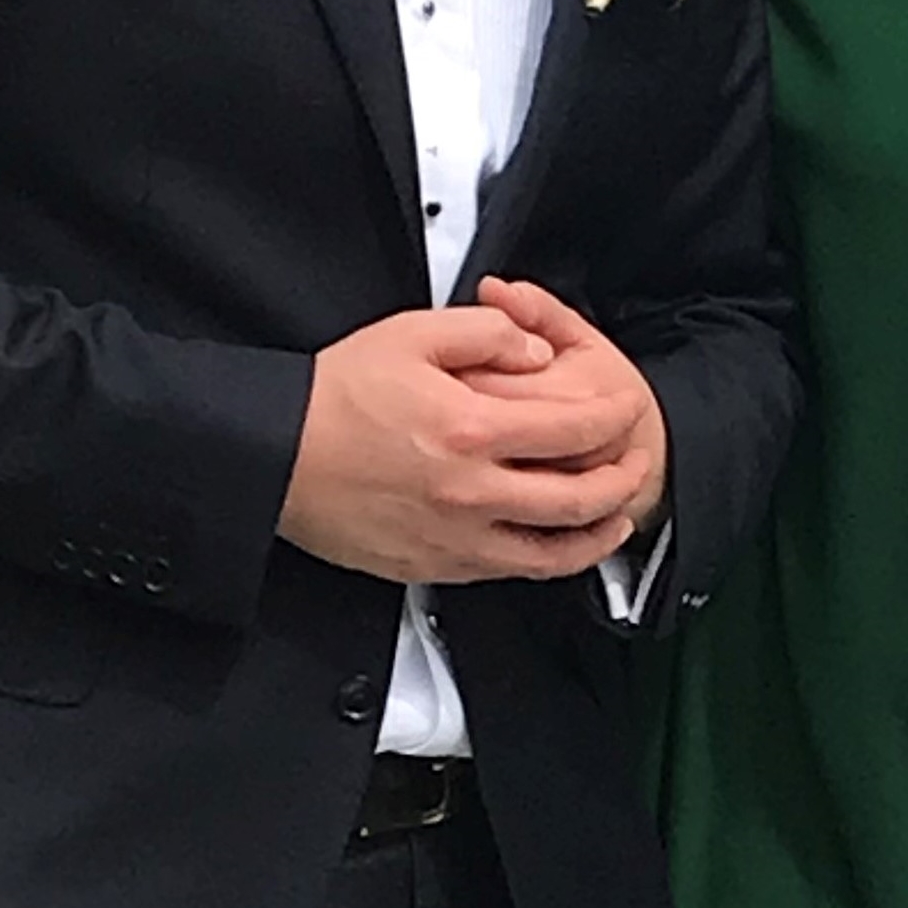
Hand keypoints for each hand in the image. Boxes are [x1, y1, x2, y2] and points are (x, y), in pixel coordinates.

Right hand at [277, 303, 651, 584]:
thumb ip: (487, 334)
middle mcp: (470, 493)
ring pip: (548, 554)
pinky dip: (541, 561)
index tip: (628, 410)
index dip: (615, 419)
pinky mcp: (430, 567)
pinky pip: (504, 572)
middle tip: (636, 467)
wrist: (270, 457)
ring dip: (594, 537)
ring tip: (615, 520)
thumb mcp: (412, 335)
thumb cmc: (334, 396)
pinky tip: (551, 544)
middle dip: (621, 483)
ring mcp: (452, 538)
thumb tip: (537, 352)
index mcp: (471, 431)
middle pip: (576, 501)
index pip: (575, 430)